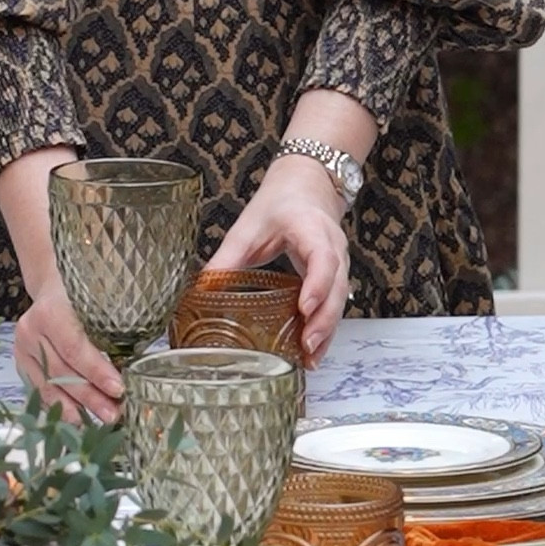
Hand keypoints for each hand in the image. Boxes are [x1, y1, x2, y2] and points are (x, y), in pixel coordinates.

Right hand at [14, 277, 124, 424]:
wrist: (51, 287)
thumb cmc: (81, 295)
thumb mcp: (97, 303)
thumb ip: (110, 330)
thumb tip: (136, 368)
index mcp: (50, 311)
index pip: (75, 348)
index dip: (97, 372)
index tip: (119, 390)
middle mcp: (30, 330)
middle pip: (62, 371)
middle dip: (90, 397)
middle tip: (114, 414)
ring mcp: (22, 349)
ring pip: (49, 385)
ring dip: (76, 408)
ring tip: (99, 422)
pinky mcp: (20, 363)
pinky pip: (41, 390)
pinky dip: (60, 406)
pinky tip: (78, 418)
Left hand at [206, 156, 352, 364]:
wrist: (306, 186)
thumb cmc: (280, 203)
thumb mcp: (248, 227)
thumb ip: (226, 258)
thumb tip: (202, 288)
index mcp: (311, 228)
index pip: (322, 258)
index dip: (317, 284)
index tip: (304, 308)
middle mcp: (333, 247)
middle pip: (337, 286)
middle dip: (324, 319)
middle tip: (306, 346)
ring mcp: (340, 262)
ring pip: (341, 299)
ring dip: (328, 330)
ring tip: (311, 359)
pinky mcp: (337, 275)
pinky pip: (336, 303)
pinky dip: (327, 327)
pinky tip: (313, 350)